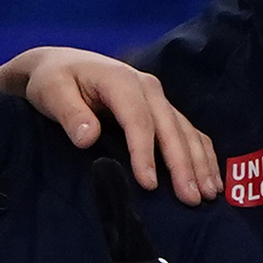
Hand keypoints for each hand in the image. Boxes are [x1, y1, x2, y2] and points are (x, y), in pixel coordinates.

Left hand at [0, 47, 219, 203]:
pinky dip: (202, 154)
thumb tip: (88, 138)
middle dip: (183, 165)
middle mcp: (147, 88)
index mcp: (121, 81)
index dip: (145, 153)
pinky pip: (189, 131)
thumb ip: (69, 113)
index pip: (138, 120)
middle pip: (170, 128)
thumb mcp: (51, 91)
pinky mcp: (161, 109)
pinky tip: (210, 178)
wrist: (61, 64)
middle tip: (191, 198)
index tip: (149, 184)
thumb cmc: (53, 80)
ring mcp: (158, 98)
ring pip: (186, 131)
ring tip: (208, 194)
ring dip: (199, 163)